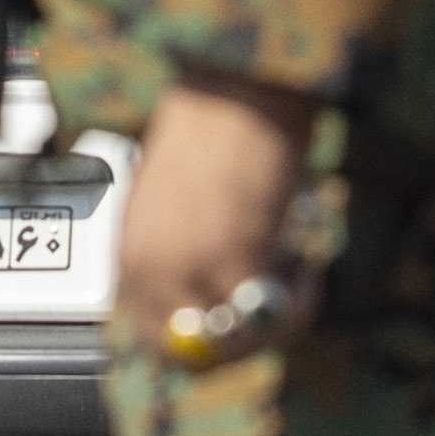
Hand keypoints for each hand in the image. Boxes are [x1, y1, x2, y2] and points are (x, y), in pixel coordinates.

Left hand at [112, 76, 316, 363]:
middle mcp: (149, 265)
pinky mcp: (234, 256)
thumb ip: (182, 258)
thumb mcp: (174, 205)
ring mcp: (188, 264)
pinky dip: (299, 299)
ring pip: (238, 341)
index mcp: (128, 249)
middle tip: (276, 307)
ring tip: (298, 272)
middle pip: (194, 351)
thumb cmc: (212, 127)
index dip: (201, 341)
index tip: (238, 322)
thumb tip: (215, 313)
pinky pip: (272, 315)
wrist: (236, 84)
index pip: (151, 335)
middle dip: (243, 342)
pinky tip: (307, 261)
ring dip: (276, 321)